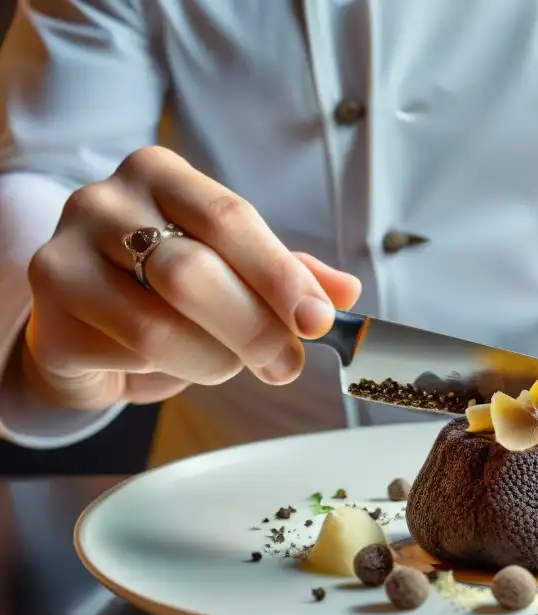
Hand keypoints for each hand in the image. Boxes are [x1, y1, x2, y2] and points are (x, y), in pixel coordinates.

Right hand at [22, 146, 361, 410]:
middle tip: (286, 365)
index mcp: (160, 174)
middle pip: (194, 274)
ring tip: (227, 364)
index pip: (230, 218)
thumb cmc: (168, 289)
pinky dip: (169, 373)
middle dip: (256, 330)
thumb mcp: (234, 269)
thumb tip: (345, 292)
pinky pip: (128, 360)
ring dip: (214, 361)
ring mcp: (64, 257)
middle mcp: (103, 202)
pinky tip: (170, 363)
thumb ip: (287, 274)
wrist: (90, 327)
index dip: (280, 275)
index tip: (320, 320)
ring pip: (160, 328)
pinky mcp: (49, 320)